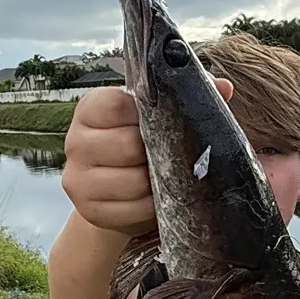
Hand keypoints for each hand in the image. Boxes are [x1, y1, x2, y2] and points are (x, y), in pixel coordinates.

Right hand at [62, 78, 232, 234]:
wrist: (115, 192)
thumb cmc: (142, 143)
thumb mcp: (158, 116)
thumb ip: (186, 97)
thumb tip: (224, 87)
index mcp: (91, 109)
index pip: (116, 106)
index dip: (146, 115)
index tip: (163, 122)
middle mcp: (76, 141)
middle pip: (127, 145)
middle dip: (157, 153)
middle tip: (170, 154)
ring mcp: (78, 177)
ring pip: (131, 181)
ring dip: (158, 183)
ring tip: (166, 176)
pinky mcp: (88, 210)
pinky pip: (131, 211)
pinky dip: (151, 207)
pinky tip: (158, 199)